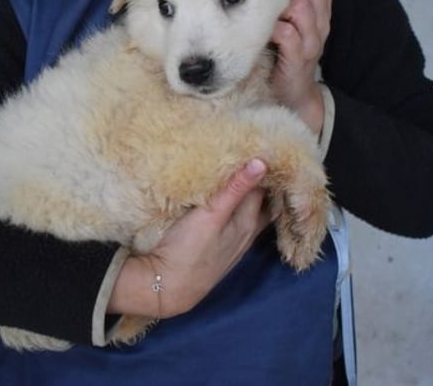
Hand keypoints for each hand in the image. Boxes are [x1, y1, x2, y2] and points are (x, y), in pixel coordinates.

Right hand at [109, 159, 270, 317]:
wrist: (168, 287)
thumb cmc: (188, 251)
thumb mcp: (211, 216)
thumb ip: (235, 189)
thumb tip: (263, 161)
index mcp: (249, 222)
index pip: (264, 188)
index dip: (264, 168)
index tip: (261, 145)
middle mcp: (248, 232)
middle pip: (262, 201)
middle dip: (262, 181)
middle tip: (257, 153)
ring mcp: (236, 242)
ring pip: (251, 211)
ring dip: (251, 193)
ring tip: (246, 169)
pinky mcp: (222, 247)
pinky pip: (238, 221)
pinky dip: (239, 206)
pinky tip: (229, 198)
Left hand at [270, 0, 333, 133]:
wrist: (296, 94)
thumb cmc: (288, 53)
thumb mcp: (294, 22)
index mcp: (322, 10)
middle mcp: (321, 23)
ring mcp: (312, 41)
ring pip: (301, 7)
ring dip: (279, 7)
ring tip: (265, 15)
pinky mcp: (298, 59)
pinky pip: (288, 34)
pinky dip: (273, 29)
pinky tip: (264, 33)